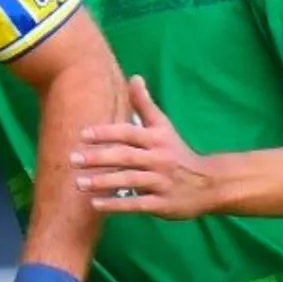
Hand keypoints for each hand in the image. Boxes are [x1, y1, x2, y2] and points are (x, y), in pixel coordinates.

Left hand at [72, 75, 217, 218]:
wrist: (210, 183)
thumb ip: (145, 104)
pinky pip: (137, 204)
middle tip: (72, 159)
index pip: (128, 133)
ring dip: (103, 182)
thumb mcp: (163, 126)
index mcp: (157, 138)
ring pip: (129, 181)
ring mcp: (161, 182)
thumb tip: (134, 77)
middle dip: (98, 158)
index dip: (106, 133)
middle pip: (126, 156)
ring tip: (79, 183)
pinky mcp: (163, 204)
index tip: (82, 135)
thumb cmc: (178, 152)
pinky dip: (116, 204)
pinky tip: (96, 204)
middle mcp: (159, 158)